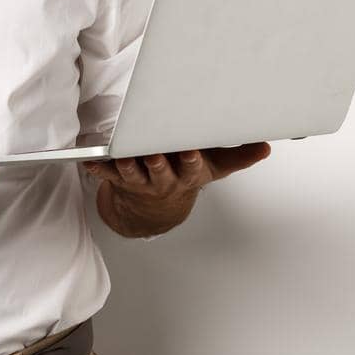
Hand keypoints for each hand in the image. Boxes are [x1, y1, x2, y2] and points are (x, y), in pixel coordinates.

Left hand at [83, 143, 271, 233]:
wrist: (156, 208)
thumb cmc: (186, 175)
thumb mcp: (215, 169)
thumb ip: (238, 156)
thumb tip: (265, 147)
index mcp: (189, 175)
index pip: (191, 168)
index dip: (190, 161)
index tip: (189, 151)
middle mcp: (165, 180)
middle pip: (161, 171)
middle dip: (158, 162)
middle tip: (154, 152)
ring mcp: (142, 181)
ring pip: (134, 174)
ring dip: (127, 165)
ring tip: (122, 155)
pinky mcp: (121, 180)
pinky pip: (107, 174)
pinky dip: (98, 168)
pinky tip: (88, 161)